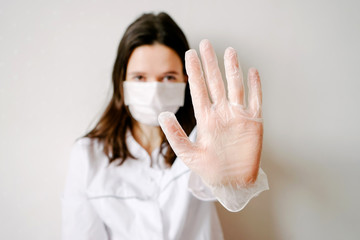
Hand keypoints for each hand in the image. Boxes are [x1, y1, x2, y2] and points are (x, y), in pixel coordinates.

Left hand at [159, 39, 262, 187]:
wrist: (232, 182)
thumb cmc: (209, 170)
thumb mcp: (188, 154)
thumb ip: (175, 134)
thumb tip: (162, 114)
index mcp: (206, 118)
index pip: (199, 89)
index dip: (195, 71)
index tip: (189, 54)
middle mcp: (221, 113)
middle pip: (215, 82)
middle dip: (210, 63)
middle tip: (205, 43)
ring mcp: (238, 116)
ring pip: (235, 86)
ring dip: (232, 69)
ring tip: (229, 51)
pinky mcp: (253, 122)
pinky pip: (256, 100)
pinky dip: (255, 86)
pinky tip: (251, 71)